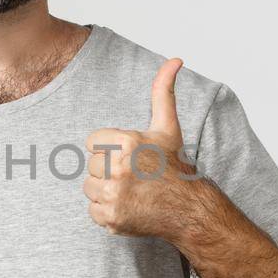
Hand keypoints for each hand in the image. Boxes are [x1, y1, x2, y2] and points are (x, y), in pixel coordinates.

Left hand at [83, 57, 197, 237]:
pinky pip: (93, 211)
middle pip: (90, 165)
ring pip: (89, 188)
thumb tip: (175, 59)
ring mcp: (114, 194)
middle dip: (108, 170)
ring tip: (130, 191)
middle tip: (133, 176)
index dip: (109, 148)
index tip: (128, 156)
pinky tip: (128, 207)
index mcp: (126, 142)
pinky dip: (107, 212)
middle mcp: (118, 167)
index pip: (91, 142)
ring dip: (105, 191)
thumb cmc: (173, 166)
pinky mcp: (112, 218)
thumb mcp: (167, 127)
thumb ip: (163, 91)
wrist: (189, 208)